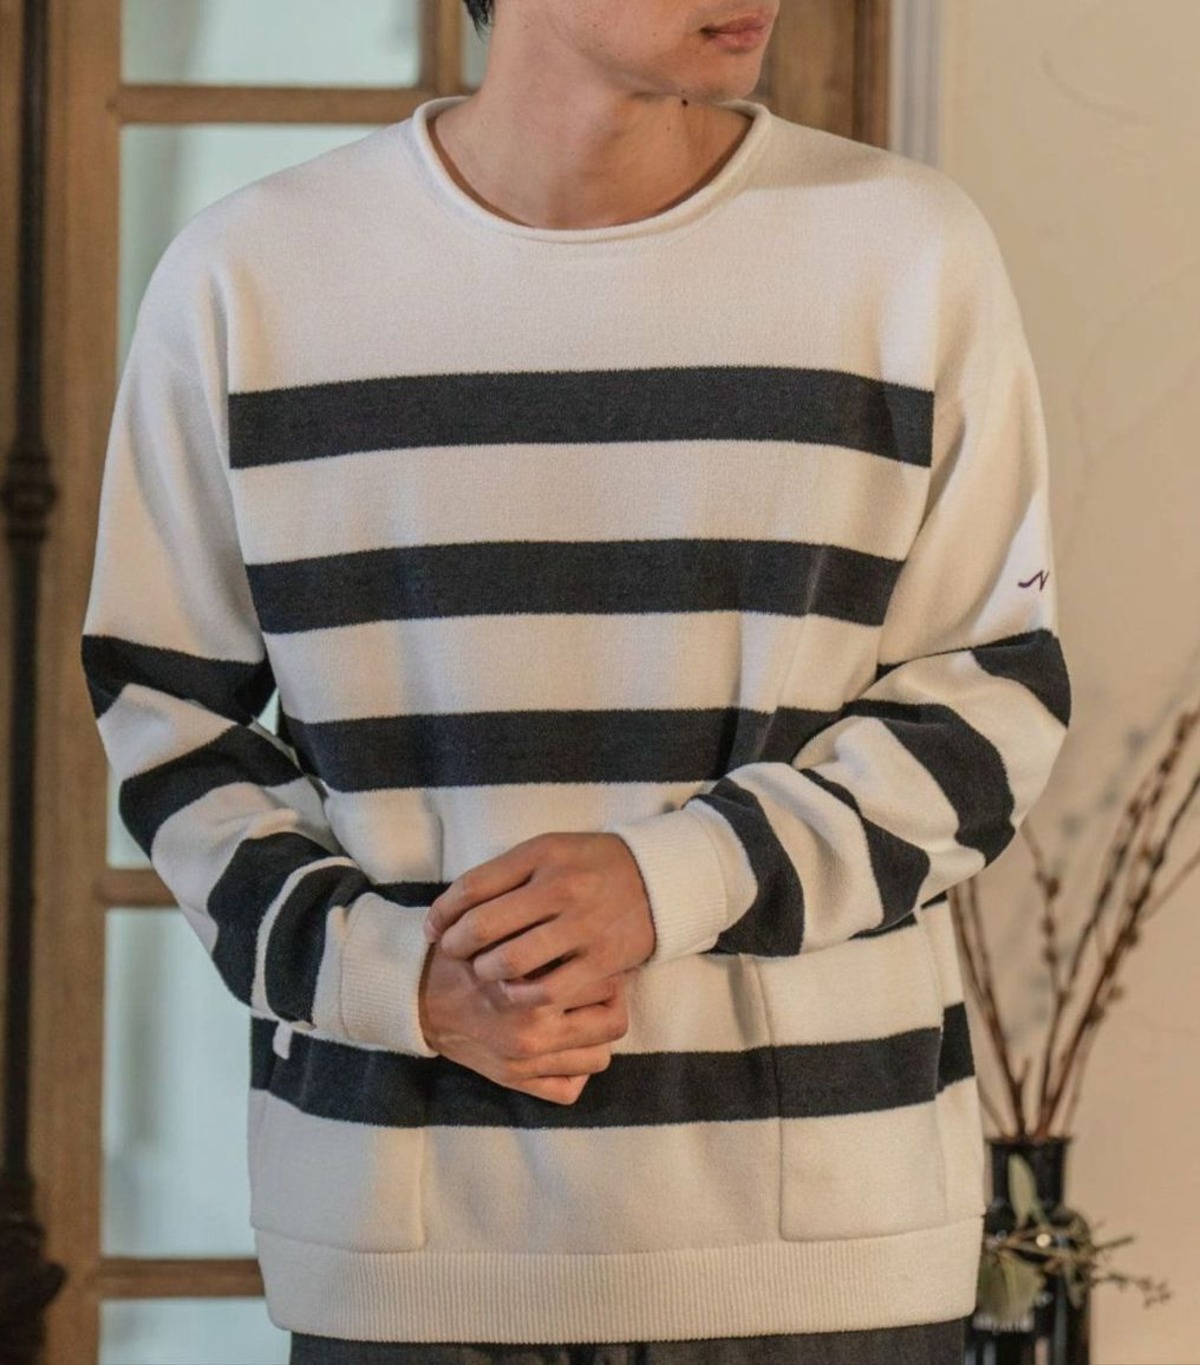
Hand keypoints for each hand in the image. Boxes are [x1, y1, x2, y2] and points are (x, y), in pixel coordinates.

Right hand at [418, 939, 631, 1104]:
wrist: (415, 999)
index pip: (604, 981)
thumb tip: (587, 934)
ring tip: (584, 1014)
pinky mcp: (515, 1082)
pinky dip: (574, 1072)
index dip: (606, 963)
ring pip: (599, 1058)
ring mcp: (526, 1063)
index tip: (600, 954)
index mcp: (532, 994)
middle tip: (601, 983)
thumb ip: (541, 937)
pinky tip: (565, 1047)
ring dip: (596, 1036)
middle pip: (613, 1021)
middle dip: (613, 1000)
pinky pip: (568, 1090)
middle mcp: (534, 1034)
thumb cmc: (461, 959)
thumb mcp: (498, 936)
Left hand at [423, 832, 655, 1008]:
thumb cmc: (590, 865)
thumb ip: (505, 874)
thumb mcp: (548, 851)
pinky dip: (520, 996)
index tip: (432, 928)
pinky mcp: (601, 960)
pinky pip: (547, 990)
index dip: (441, 912)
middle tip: (452, 954)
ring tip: (482, 972)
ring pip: (510, 962)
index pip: (472, 886)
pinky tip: (513, 992)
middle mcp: (561, 887)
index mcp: (542, 854)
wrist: (659, 880)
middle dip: (456, 946)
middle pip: (484, 925)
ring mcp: (582, 926)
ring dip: (484, 972)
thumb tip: (453, 907)